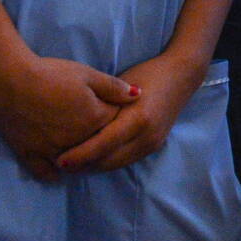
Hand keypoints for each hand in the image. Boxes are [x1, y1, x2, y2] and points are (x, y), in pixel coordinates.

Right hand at [0, 56, 140, 181]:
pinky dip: (55, 172)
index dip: (117, 117)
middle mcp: (77, 140)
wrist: (9, 80)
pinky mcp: (30, 155)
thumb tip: (139, 95)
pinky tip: (60, 166)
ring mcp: (53, 151)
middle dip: (102, 140)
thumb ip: (114, 87)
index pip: (116, 123)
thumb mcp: (87, 74)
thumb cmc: (51, 73)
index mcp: (95, 119)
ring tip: (84, 150)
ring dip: (83, 159)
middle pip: (98, 146)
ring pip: (76, 164)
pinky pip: (46, 173)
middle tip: (100, 131)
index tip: (114, 111)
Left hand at [54, 51, 204, 174]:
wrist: (181, 76)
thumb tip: (75, 122)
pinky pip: (125, 160)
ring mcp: (152, 144)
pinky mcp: (154, 146)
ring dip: (94, 167)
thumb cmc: (147, 74)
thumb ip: (104, 104)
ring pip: (116, 164)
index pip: (103, 144)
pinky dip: (107, 162)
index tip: (59, 160)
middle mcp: (147, 136)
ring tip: (72, 165)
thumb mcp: (122, 84)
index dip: (80, 155)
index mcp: (138, 118)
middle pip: (109, 160)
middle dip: (83, 166)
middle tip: (58, 165)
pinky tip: (92, 159)